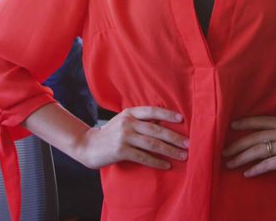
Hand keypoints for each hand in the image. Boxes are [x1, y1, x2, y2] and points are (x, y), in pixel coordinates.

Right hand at [72, 106, 188, 169]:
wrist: (87, 146)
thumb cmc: (110, 134)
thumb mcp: (123, 122)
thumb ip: (140, 121)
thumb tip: (162, 123)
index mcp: (130, 113)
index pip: (152, 111)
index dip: (168, 114)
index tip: (182, 119)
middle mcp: (128, 123)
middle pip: (156, 129)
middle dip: (174, 137)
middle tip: (188, 144)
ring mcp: (124, 137)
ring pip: (152, 143)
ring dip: (169, 150)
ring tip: (182, 156)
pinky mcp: (121, 151)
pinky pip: (143, 157)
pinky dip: (156, 161)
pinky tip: (166, 165)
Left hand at [223, 116, 275, 182]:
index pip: (262, 121)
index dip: (246, 123)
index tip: (232, 126)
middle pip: (255, 137)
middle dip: (237, 144)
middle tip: (224, 151)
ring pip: (257, 150)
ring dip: (241, 158)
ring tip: (230, 163)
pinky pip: (267, 164)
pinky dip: (255, 169)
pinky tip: (247, 173)